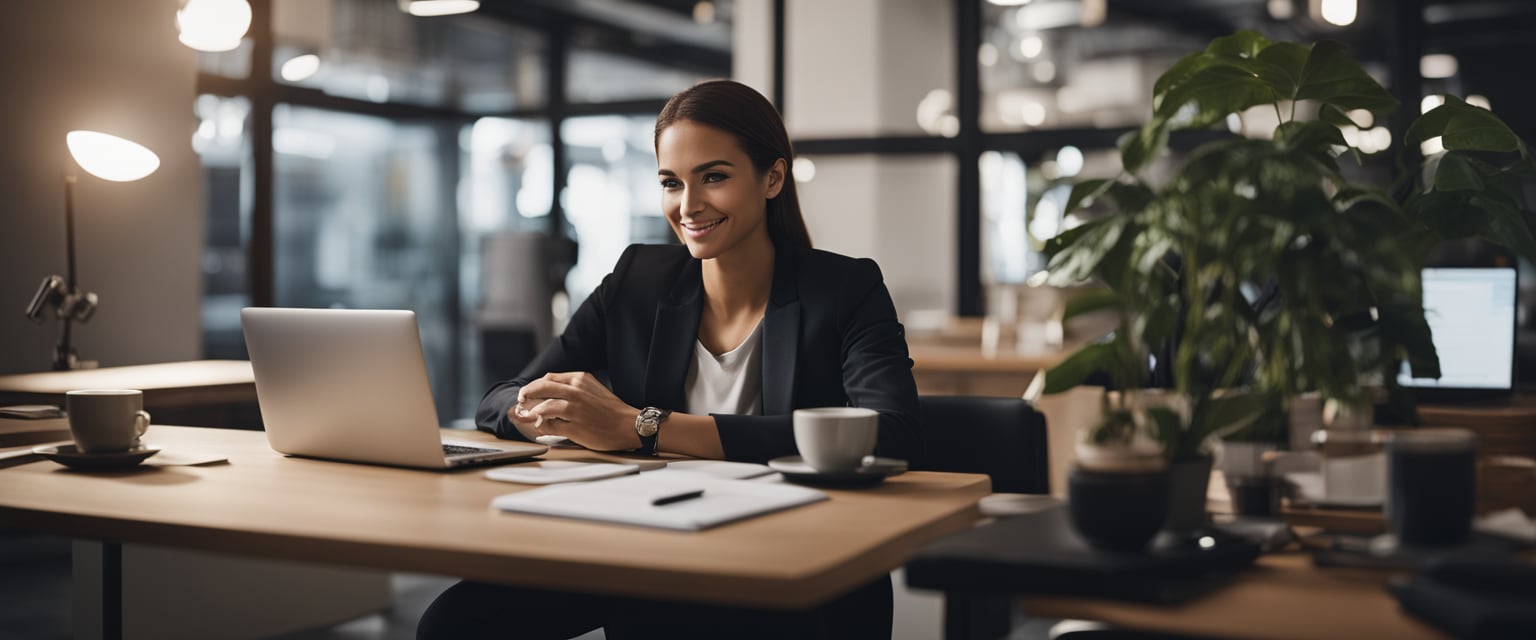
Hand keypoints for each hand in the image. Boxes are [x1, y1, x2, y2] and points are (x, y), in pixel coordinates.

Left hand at [513, 372, 641, 450]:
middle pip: (541, 388)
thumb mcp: (592, 389)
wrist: (629, 425)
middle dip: (526, 394)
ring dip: (531, 412)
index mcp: (580, 379)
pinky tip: (541, 426)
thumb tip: (548, 392)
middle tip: (520, 401)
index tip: (528, 393)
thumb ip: (572, 388)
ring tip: (527, 416)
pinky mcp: (574, 426)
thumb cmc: (611, 409)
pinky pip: (549, 425)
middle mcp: (576, 391)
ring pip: (543, 406)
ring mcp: (574, 409)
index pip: (548, 378)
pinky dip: (541, 426)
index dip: (534, 386)